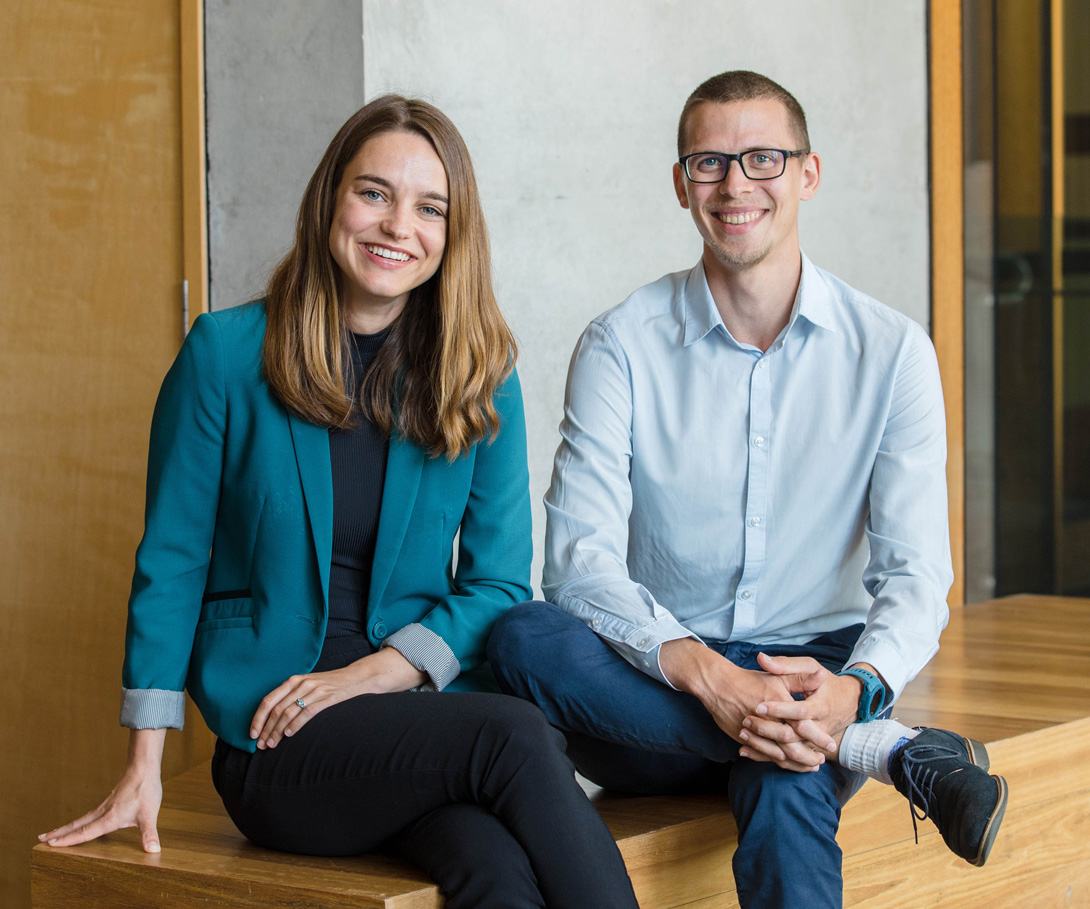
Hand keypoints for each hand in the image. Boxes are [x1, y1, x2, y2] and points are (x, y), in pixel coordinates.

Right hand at [39, 728, 164, 852]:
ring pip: (82, 819)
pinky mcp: (110, 800)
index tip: (51, 845)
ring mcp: (105, 805)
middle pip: (77, 825)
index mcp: (109, 818)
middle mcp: (103, 812)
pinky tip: (81, 823)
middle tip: (41, 839)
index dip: (69, 840)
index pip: (85, 832)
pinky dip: (80, 821)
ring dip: (67, 827)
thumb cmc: (146, 789)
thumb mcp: (149, 814)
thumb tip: (153, 850)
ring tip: (53, 833)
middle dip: (59, 834)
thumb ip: (150, 834)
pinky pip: (90, 814)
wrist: (143, 767)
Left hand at [250, 647, 425, 748]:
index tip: (252, 734)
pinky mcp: (326, 697)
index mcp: (292, 680)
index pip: (268, 700)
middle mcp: (301, 683)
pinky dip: (296, 725)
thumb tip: (271, 719)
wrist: (355, 678)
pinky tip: (290, 735)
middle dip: (266, 729)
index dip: (258, 718)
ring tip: (272, 744)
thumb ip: (290, 697)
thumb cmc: (328, 685)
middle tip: (260, 745)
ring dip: (278, 731)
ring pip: (288, 712)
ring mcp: (314, 690)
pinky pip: (307, 712)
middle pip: (276, 709)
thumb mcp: (306, 686)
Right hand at [659, 639, 824, 771]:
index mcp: (778, 706)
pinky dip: (776, 762)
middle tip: (820, 761)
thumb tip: (821, 676)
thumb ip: (800, 679)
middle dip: (808, 757)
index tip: (830, 745)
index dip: (817, 737)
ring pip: (778, 755)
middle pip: (791, 747)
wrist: (718, 685)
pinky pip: (763, 755)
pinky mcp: (744, 739)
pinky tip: (786, 764)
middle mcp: (767, 722)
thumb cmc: (749, 680)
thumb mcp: (777, 676)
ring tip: (809, 766)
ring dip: (795, 763)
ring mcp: (754, 733)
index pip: (803, 726)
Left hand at [743, 653, 861, 756]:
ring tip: (742, 734)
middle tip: (746, 720)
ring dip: (763, 746)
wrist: (847, 702)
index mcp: (820, 707)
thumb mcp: (809, 668)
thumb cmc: (824, 683)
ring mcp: (813, 743)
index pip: (799, 712)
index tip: (758, 706)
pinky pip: (787, 760)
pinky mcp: (807, 750)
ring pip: (788, 753)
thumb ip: (786, 665)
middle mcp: (819, 729)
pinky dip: (765, 757)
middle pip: (792, 736)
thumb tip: (762, 658)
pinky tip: (745, 750)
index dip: (779, 710)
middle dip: (767, 730)